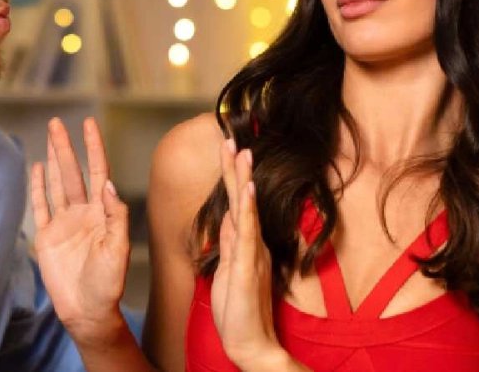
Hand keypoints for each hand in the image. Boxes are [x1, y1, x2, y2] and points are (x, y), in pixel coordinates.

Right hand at [30, 117, 129, 344]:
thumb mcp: (118, 249)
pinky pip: (41, 206)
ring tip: (49, 137)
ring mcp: (63, 223)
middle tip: (57, 122)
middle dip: (66, 147)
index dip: (94, 148)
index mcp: (102, 213)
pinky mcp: (47, 237)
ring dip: (52, 160)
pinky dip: (38, 186)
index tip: (89, 124)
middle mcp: (83, 213)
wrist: (87, 311)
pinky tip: (36, 168)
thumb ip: (115, 215)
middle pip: (73, 172)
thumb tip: (107, 183)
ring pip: (57, 183)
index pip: (99, 172)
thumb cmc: (109, 284)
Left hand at [211, 140, 290, 370]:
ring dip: (241, 177)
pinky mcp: (249, 266)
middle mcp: (251, 242)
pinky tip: (245, 189)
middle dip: (234, 166)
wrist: (251, 344)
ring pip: (245, 207)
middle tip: (229, 135)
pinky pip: (247, 232)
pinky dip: (247, 208)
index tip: (226, 147)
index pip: (235, 201)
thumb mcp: (228, 269)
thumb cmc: (238, 311)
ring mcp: (252, 252)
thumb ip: (229, 243)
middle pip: (241, 197)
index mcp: (244, 243)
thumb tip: (225, 218)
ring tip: (239, 150)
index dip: (231, 175)